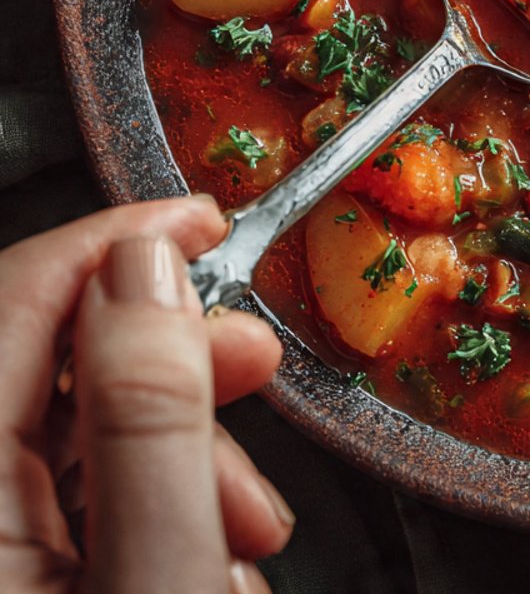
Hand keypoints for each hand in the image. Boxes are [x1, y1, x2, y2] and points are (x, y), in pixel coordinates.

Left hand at [0, 197, 290, 592]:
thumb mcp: (159, 574)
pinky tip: (207, 560)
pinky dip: (156, 510)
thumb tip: (150, 268)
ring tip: (245, 526)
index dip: (116, 241)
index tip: (204, 224)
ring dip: (182, 457)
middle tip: (253, 361)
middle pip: (52, 367)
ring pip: (77, 437)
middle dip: (174, 363)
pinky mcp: (12, 570)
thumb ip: (149, 416)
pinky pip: (78, 501)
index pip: (16, 298)